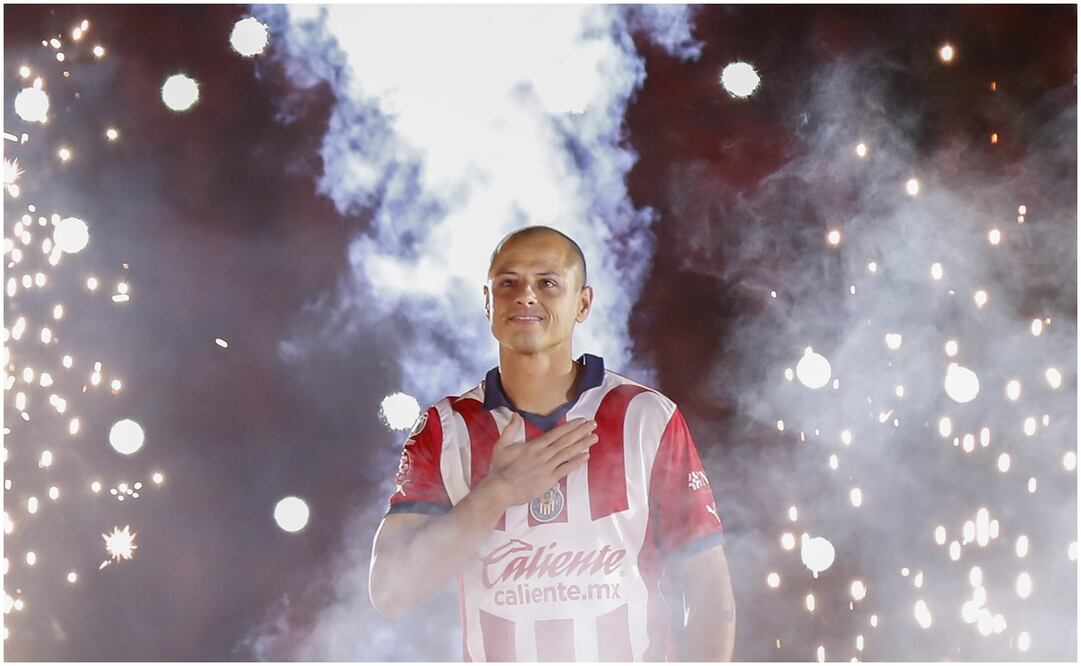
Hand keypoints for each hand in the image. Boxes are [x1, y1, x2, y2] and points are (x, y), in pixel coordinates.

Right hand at [483, 414, 597, 507]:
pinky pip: (565, 469)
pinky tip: (586, 456)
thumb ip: (510, 429)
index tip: (581, 420)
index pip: (556, 433)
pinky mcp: (548, 480)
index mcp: (533, 446)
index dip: (570, 426)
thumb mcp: (501, 445)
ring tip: (594, 438)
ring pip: (568, 453)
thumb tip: (516, 414)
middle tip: (593, 424)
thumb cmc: (499, 468)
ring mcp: (547, 467)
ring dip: (582, 444)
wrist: (500, 489)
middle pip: (565, 441)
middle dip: (581, 432)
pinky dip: (576, 462)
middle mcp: (543, 454)